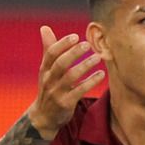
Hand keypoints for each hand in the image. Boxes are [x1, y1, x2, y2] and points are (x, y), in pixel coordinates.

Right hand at [27, 25, 104, 139]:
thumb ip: (48, 49)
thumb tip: (44, 27)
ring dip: (85, 66)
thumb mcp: (45, 70)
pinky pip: (79, 91)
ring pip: (70, 76)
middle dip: (74, 53)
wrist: (43, 117)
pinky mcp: (65, 103)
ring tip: (98, 58)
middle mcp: (48, 80)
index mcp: (44, 70)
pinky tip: (101, 75)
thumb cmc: (48, 88)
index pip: (51, 54)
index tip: (75, 36)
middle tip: (88, 44)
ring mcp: (56, 92)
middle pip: (60, 63)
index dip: (62, 44)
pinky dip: (91, 81)